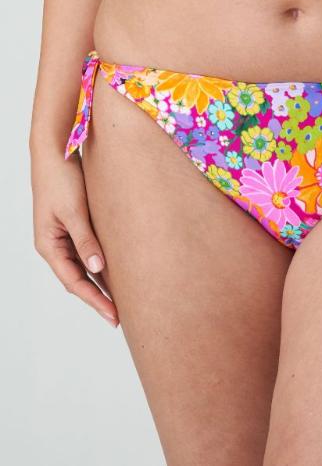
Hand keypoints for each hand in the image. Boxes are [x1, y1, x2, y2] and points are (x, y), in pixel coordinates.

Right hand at [31, 150, 118, 327]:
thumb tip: (98, 269)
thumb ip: (86, 240)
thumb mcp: (74, 212)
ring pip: (86, 268)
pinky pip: (90, 252)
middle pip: (79, 279)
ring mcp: (66, 236)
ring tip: (123, 301)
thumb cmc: (61, 180)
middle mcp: (56, 245)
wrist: (56, 152)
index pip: (74, 282)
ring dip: (102, 284)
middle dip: (100, 299)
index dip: (95, 300)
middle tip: (122, 317)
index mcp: (49, 245)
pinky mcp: (77, 226)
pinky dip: (104, 265)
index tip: (114, 316)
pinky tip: (119, 273)